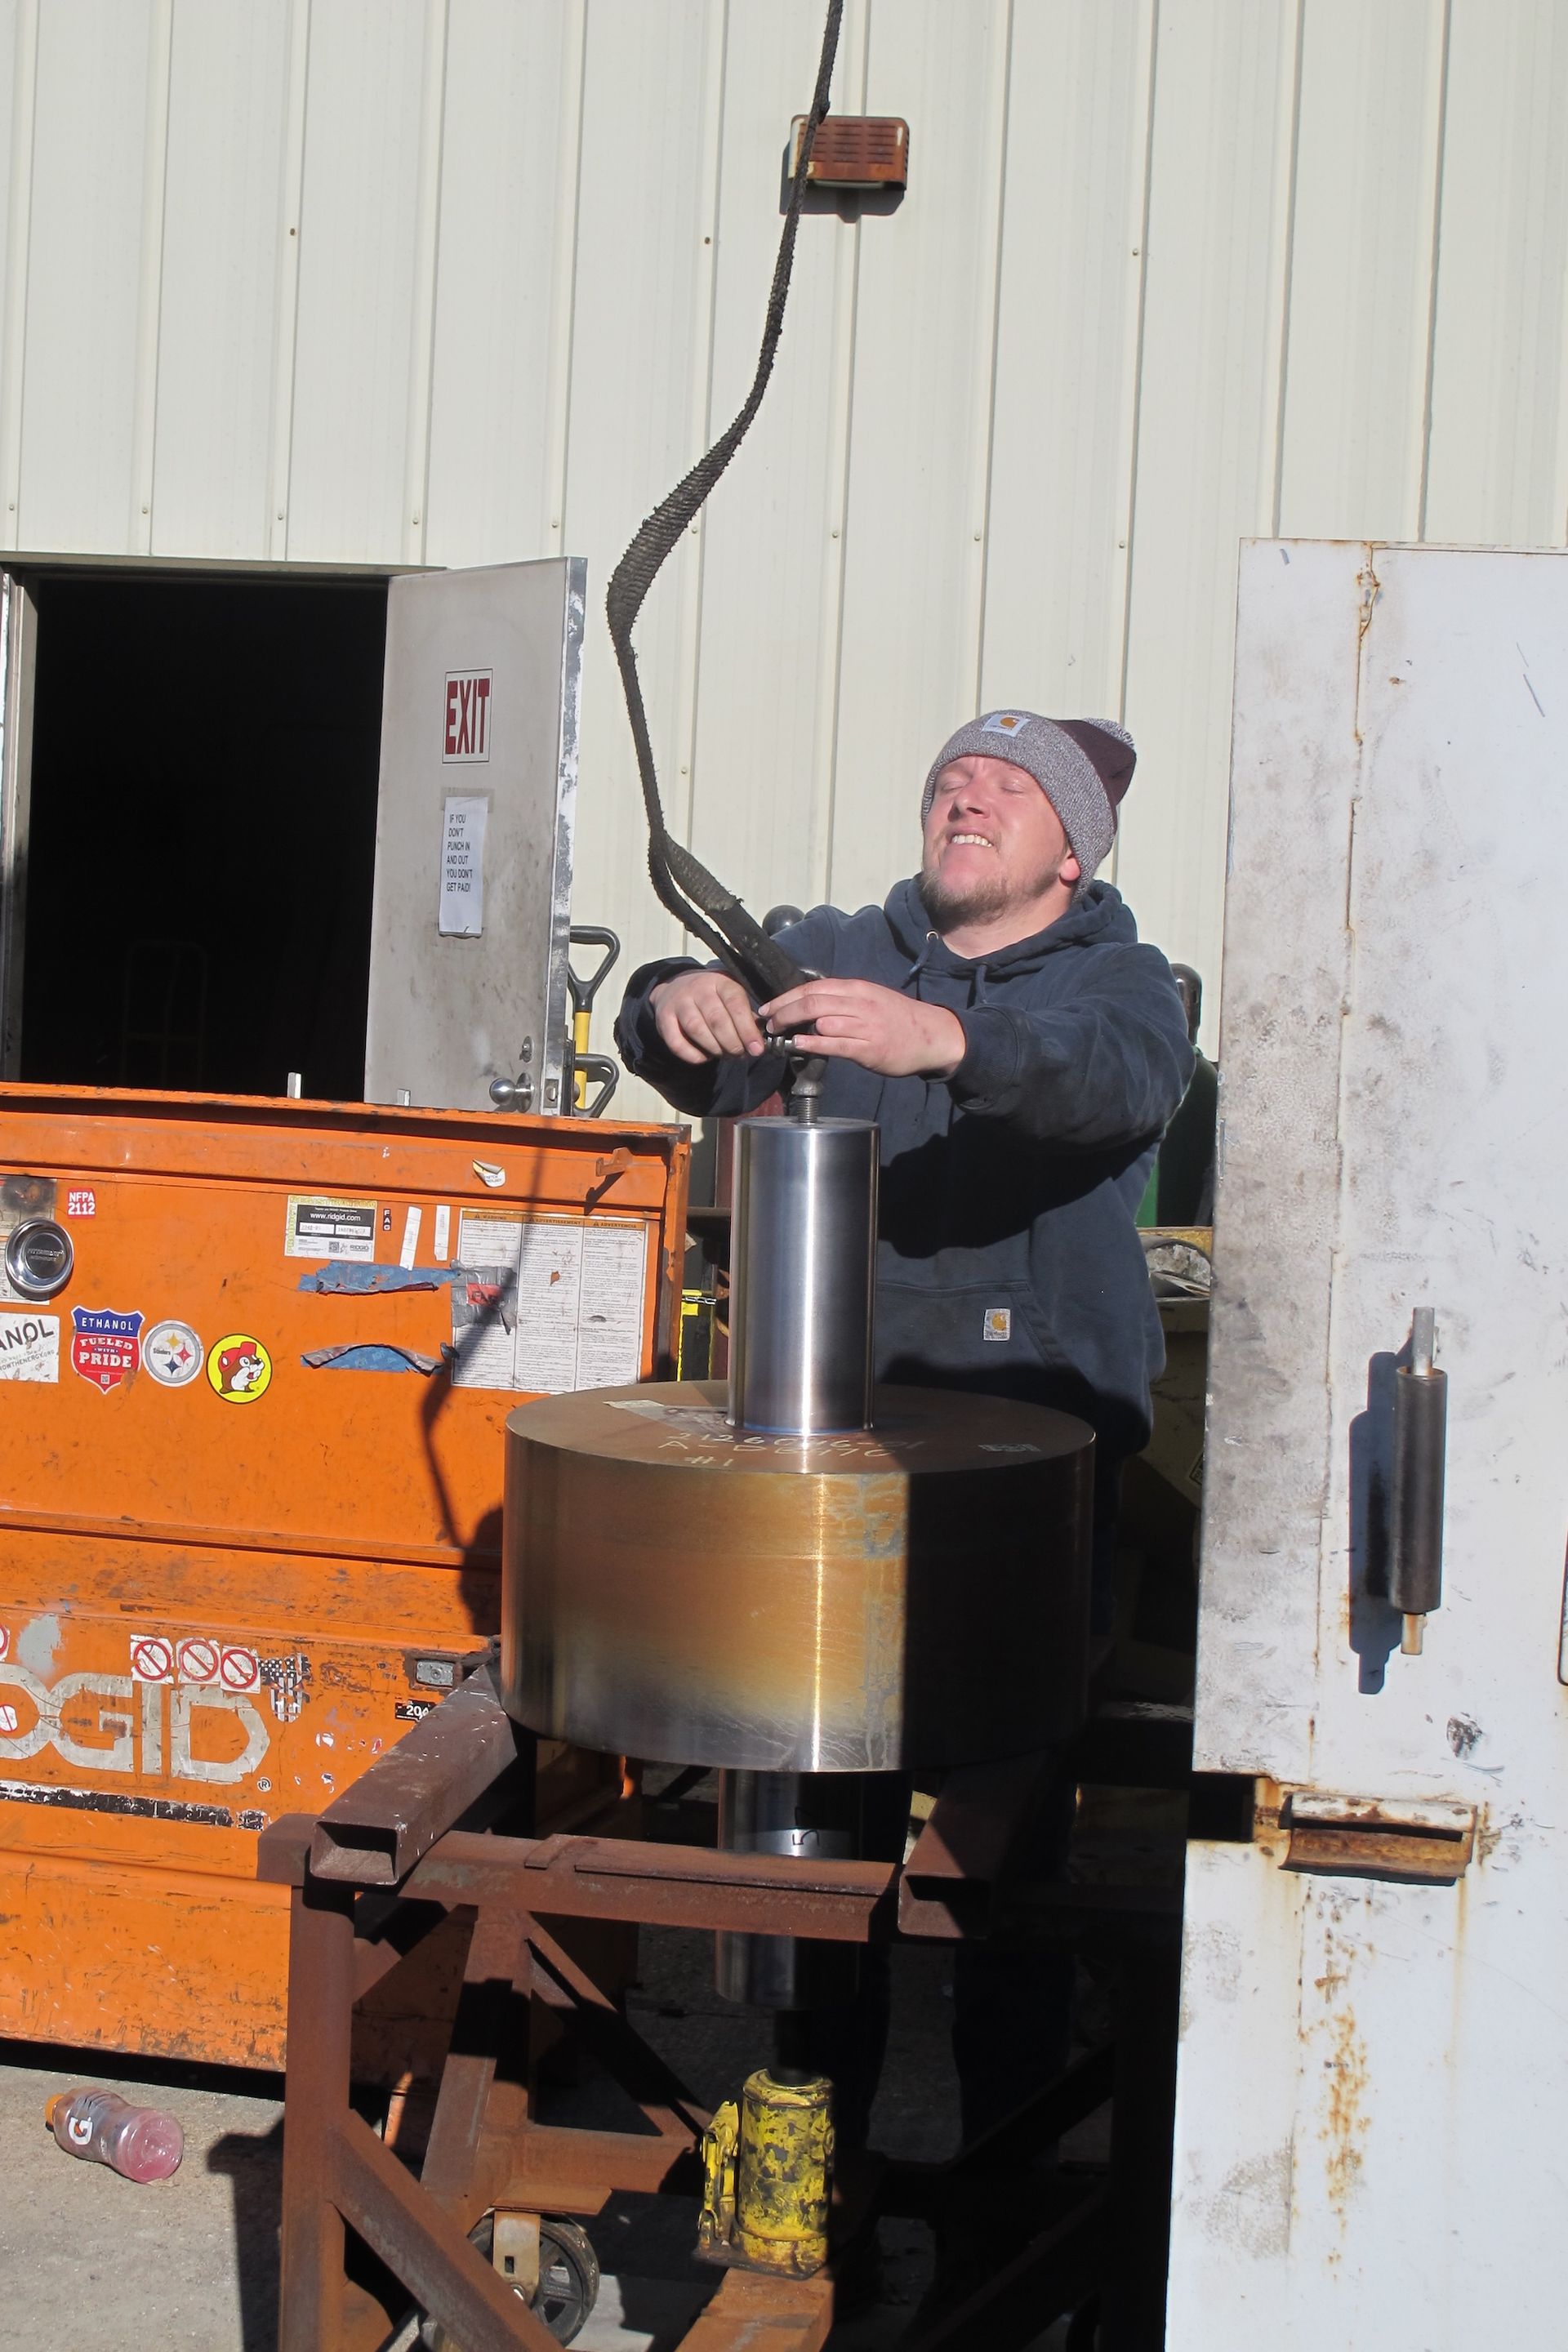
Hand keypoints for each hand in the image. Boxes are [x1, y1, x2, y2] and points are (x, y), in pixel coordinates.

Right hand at [649, 970, 766, 1063]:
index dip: (747, 1029)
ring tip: (725, 1055)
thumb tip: (758, 1041)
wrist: (675, 986)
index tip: (756, 1049)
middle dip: (733, 1043)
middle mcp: (698, 989)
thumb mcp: (731, 995)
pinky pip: (676, 1043)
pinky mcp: (663, 1018)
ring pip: (697, 1030)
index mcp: (720, 981)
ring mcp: (678, 1003)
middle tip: (741, 1055)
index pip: (735, 1003)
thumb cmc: (712, 996)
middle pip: (717, 1019)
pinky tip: (704, 1057)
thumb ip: (745, 1015)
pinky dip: (692, 1055)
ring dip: (714, 1049)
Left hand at [758, 979, 965, 1079]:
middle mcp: (859, 1003)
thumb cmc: (897, 1018)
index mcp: (856, 989)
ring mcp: (864, 1026)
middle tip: (767, 1022)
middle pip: (811, 1002)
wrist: (931, 1035)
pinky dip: (812, 1043)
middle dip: (783, 1011)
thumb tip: (811, 1004)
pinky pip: (835, 1044)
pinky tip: (797, 1045)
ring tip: (778, 1035)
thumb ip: (843, 1000)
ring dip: (794, 1027)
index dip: (786, 997)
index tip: (768, 1008)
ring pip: (821, 1020)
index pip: (813, 987)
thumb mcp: (870, 998)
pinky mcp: (869, 1048)